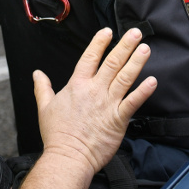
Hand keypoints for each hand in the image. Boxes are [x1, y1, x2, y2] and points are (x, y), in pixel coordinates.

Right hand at [34, 28, 156, 175]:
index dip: (99, 42)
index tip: (108, 31)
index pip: (90, 57)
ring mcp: (108, 104)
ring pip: (125, 78)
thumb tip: (36, 74)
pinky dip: (143, 91)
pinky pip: (133, 102)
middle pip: (112, 62)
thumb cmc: (57, 135)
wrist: (68, 157)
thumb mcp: (44, 106)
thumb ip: (42, 87)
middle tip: (136, 33)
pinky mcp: (118, 119)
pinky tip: (152, 81)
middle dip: (125, 45)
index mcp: (77, 85)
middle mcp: (94, 91)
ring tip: (145, 49)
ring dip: (136, 62)